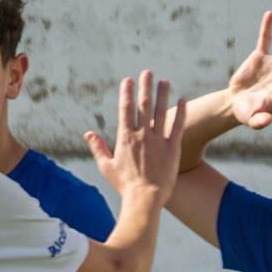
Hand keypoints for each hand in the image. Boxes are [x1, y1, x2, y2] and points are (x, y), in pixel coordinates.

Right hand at [86, 71, 186, 200]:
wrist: (144, 199)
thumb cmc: (124, 186)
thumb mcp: (107, 166)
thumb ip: (98, 148)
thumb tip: (88, 133)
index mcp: (125, 138)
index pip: (126, 109)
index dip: (126, 93)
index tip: (128, 81)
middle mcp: (142, 135)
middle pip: (143, 105)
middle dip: (145, 87)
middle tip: (147, 72)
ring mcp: (158, 141)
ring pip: (161, 112)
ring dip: (162, 94)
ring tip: (164, 81)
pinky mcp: (172, 149)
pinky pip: (177, 126)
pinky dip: (181, 112)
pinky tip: (184, 100)